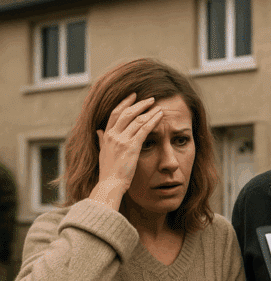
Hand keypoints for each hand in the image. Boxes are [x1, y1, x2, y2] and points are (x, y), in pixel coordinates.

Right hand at [89, 93, 163, 209]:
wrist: (110, 184)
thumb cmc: (108, 172)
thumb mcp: (102, 153)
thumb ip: (101, 140)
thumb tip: (99, 131)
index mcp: (106, 135)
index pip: (115, 113)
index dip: (125, 103)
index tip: (133, 96)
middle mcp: (113, 135)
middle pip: (126, 112)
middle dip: (139, 104)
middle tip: (150, 98)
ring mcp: (121, 140)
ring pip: (137, 119)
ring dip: (149, 111)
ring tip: (158, 106)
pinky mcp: (131, 147)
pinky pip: (144, 129)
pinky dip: (153, 121)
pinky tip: (160, 116)